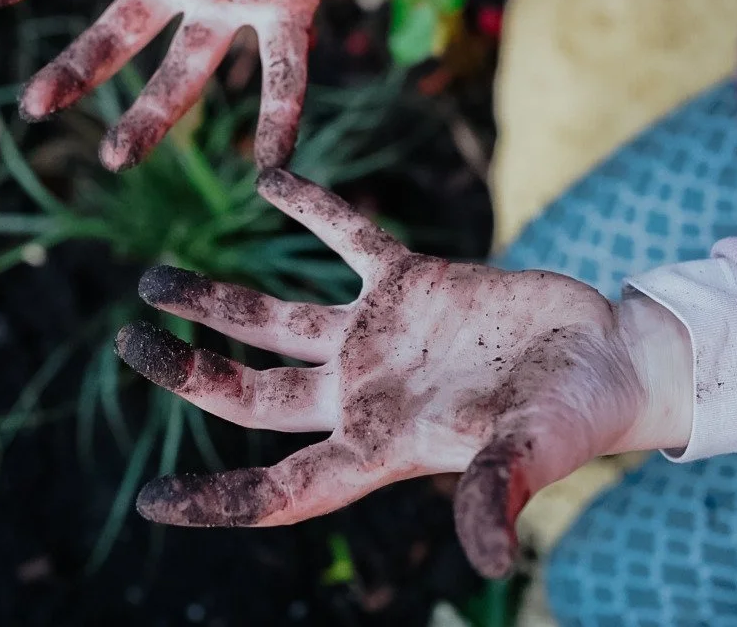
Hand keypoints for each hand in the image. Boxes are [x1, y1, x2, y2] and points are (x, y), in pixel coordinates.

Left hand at [117, 170, 692, 577]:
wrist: (606, 357)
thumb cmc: (574, 415)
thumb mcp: (535, 450)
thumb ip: (498, 490)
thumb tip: (488, 559)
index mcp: (379, 445)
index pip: (283, 484)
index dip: (220, 500)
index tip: (155, 502)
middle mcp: (362, 391)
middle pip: (251, 390)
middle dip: (188, 369)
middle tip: (129, 340)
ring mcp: (378, 334)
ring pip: (274, 319)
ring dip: (216, 300)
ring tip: (153, 278)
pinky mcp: (407, 281)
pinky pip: (343, 236)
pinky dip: (308, 207)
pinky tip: (268, 178)